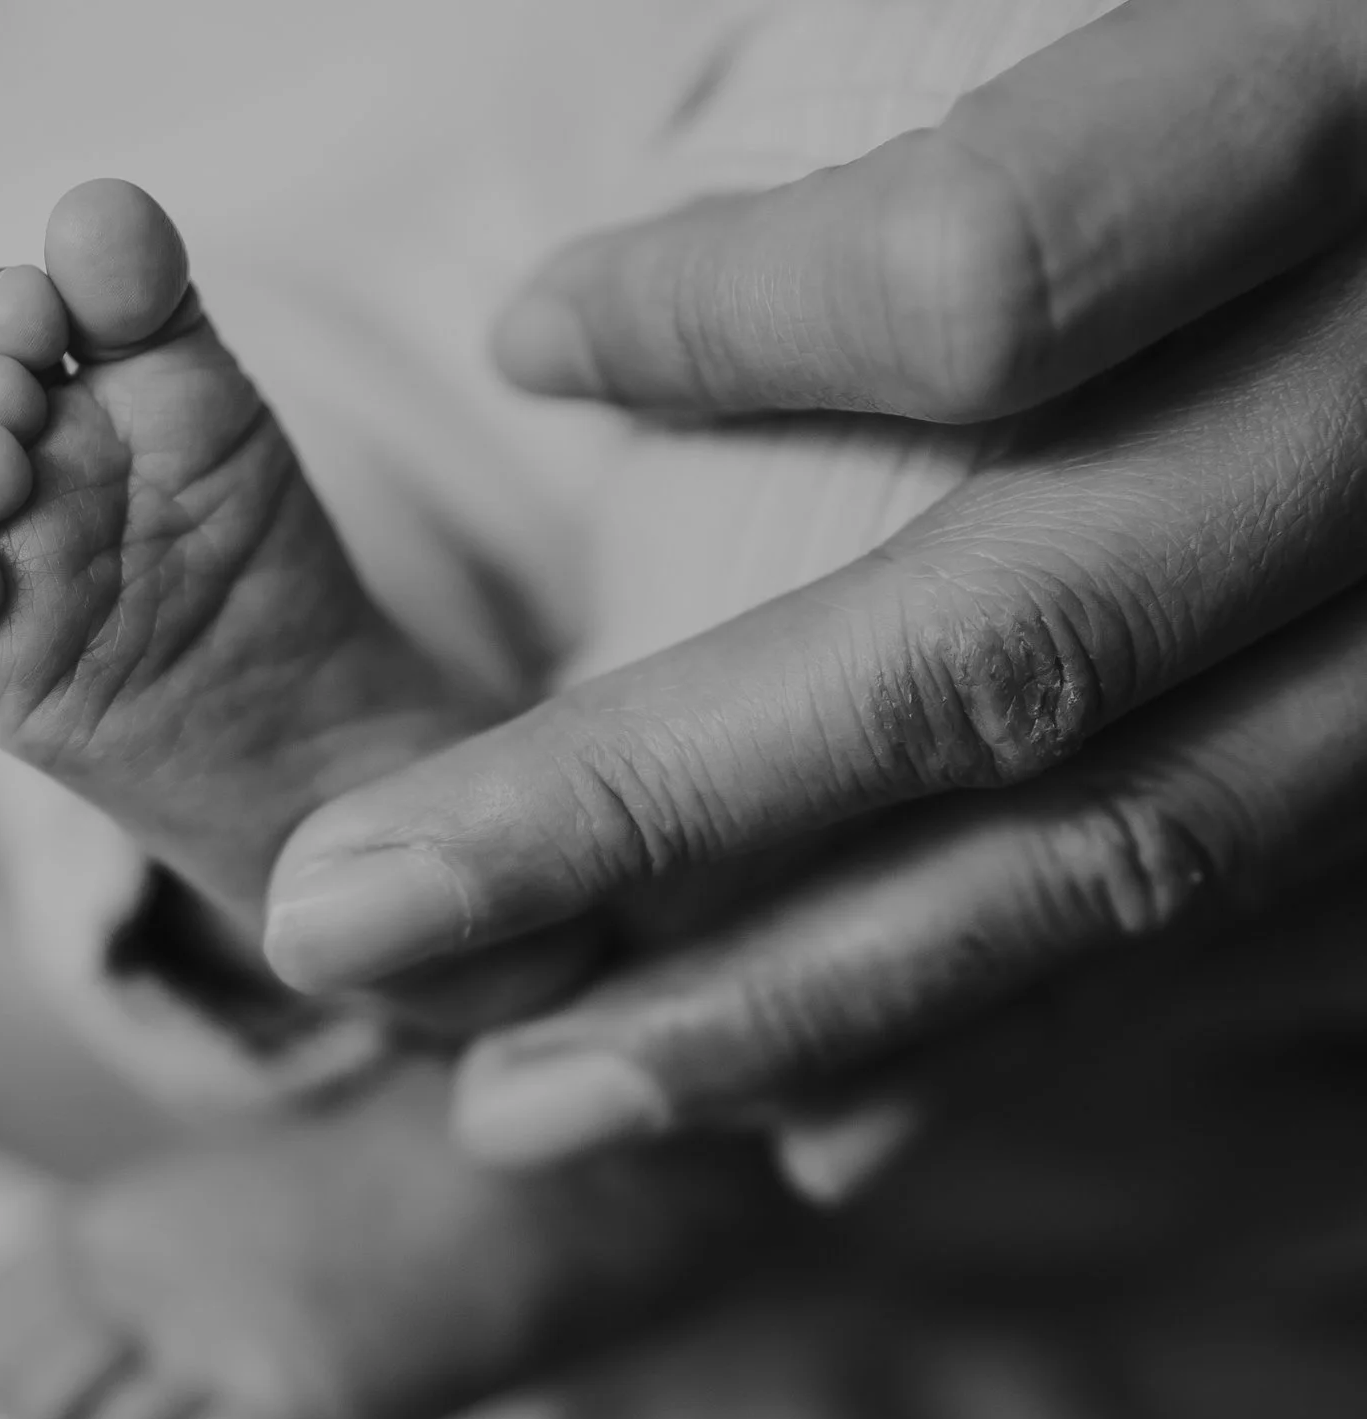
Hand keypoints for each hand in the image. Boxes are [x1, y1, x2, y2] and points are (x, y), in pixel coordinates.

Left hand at [256, 0, 1366, 1182]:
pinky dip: (996, 1036)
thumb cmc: (1336, 70)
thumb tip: (568, 327)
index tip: (521, 335)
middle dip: (628, 814)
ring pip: (1112, 855)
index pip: (990, 274)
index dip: (727, 319)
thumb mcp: (1216, 13)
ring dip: (789, 1008)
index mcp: (1350, 137)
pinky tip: (807, 1124)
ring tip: (526, 1099)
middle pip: (996, 650)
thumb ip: (991, 142)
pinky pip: (1219, 936)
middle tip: (336, 916)